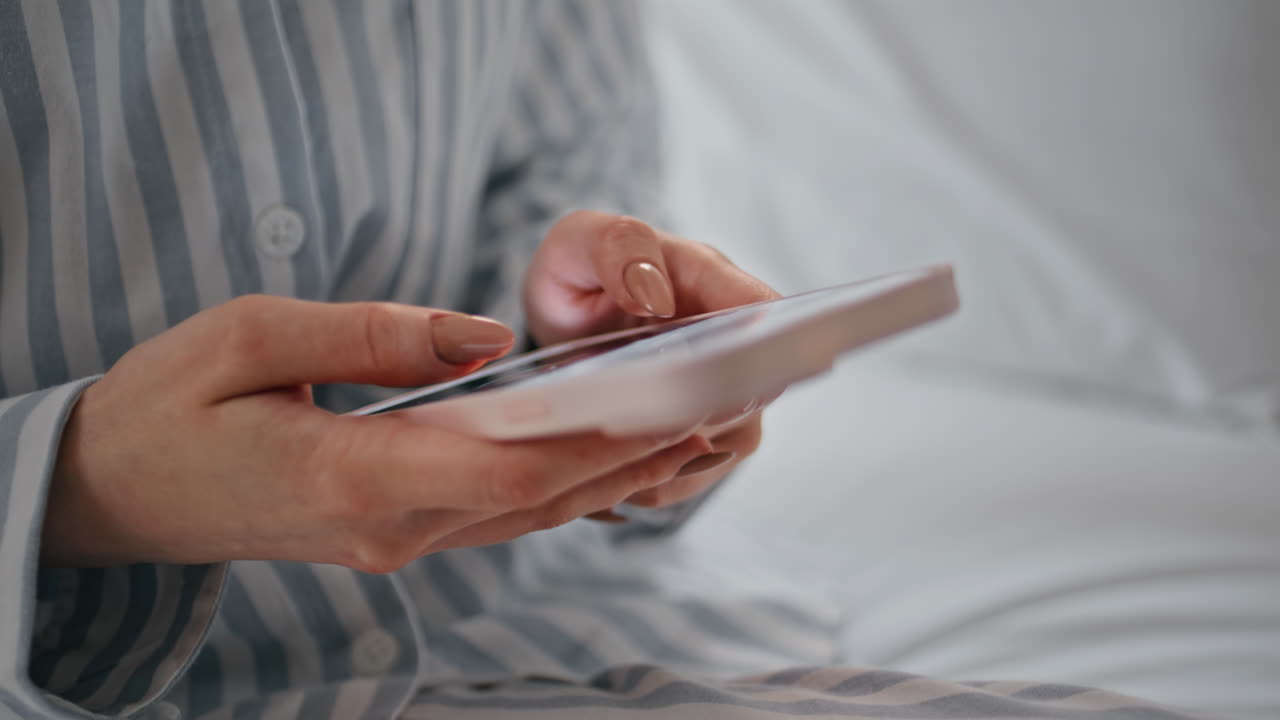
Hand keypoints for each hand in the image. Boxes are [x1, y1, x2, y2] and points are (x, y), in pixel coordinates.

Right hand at [43, 295, 713, 571]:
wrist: (115, 491)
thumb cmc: (172, 403)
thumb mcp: (253, 337)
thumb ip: (374, 336)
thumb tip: (483, 335)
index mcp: (354, 476)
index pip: (507, 463)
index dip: (600, 438)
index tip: (676, 405)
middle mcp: (390, 526)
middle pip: (538, 494)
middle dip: (634, 455)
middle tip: (718, 408)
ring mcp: (395, 541)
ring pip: (529, 512)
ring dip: (613, 474)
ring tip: (690, 428)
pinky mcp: (394, 533)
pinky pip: (499, 513)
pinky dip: (564, 485)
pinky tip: (611, 455)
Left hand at [523, 211, 779, 519]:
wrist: (566, 320)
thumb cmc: (580, 272)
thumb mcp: (578, 242)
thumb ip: (618, 247)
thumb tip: (654, 294)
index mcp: (708, 278)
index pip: (761, 310)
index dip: (754, 347)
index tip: (711, 380)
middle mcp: (730, 339)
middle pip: (751, 391)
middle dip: (695, 418)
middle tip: (631, 430)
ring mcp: (723, 391)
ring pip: (726, 444)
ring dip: (671, 460)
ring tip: (609, 458)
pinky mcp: (704, 436)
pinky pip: (692, 474)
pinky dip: (654, 482)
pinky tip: (611, 475)